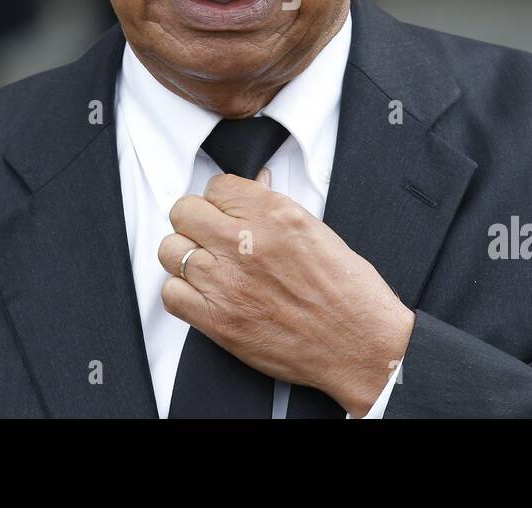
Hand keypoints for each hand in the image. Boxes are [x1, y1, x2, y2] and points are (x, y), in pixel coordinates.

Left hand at [158, 168, 414, 416]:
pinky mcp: (219, 321)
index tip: (227, 211)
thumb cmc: (348, 291)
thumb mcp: (316, 230)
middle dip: (196, 221)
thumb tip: (255, 185)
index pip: (216, 185)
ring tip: (209, 265)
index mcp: (275, 214)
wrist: (360, 344)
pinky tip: (205, 294)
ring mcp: (228, 283)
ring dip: (187, 255)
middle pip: (184, 212)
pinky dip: (183, 292)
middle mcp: (246, 243)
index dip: (220, 199)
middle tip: (211, 235)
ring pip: (171, 250)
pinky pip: (172, 293)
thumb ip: (275, 206)